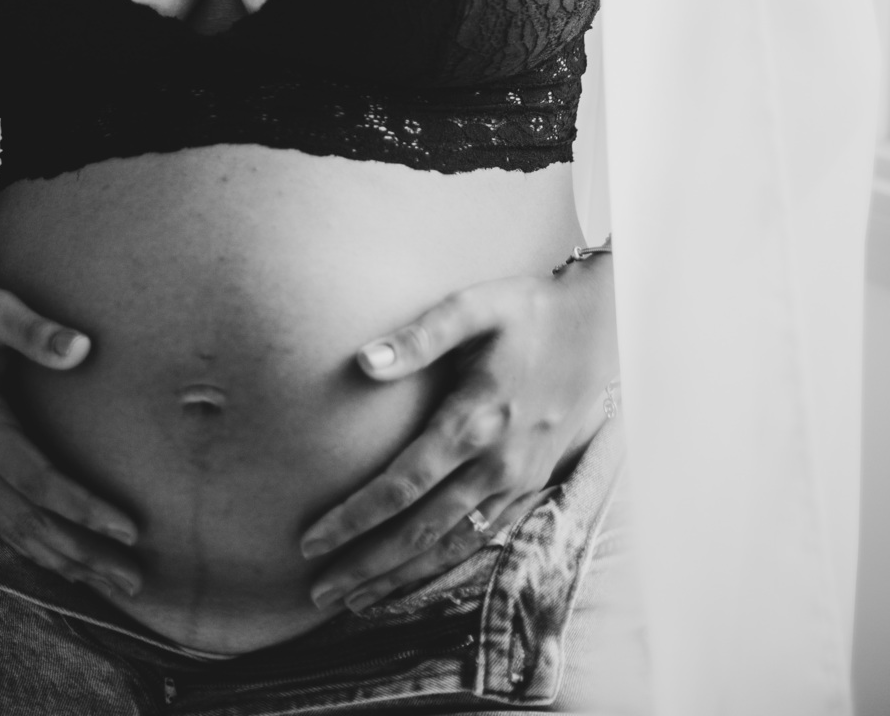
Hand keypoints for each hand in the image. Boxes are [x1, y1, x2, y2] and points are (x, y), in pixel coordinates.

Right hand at [0, 273, 141, 599]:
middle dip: (84, 555)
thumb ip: (36, 331)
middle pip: (32, 524)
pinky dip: (36, 549)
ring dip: (65, 562)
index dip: (85, 510)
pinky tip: (65, 564)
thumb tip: (83, 348)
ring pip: (16, 533)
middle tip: (135, 580)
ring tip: (113, 584)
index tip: (128, 529)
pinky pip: (1, 523)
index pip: (40, 483)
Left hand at [300, 255, 616, 613]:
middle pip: (420, 532)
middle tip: (318, 590)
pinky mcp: (532, 485)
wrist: (597, 327)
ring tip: (355, 601)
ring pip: (451, 546)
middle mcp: (496, 464)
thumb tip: (364, 362)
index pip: (401, 487)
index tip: (311, 539)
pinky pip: (482, 539)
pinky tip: (417, 577)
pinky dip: (445, 566)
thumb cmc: (527, 311)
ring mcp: (518, 481)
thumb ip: (418, 337)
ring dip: (401, 577)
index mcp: (474, 422)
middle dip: (367, 565)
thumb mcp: (473, 307)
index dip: (353, 519)